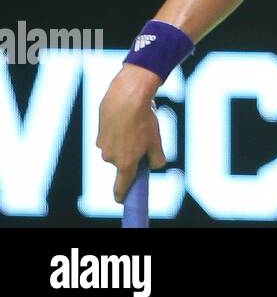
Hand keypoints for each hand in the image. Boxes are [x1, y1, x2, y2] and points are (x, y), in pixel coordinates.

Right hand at [97, 64, 166, 202]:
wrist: (127, 96)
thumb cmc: (144, 120)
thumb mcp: (156, 141)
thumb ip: (156, 159)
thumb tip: (155, 165)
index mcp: (125, 163)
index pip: (121, 186)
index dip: (122, 195)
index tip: (121, 200)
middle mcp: (110, 157)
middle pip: (123, 162)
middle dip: (132, 155)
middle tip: (144, 140)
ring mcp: (102, 145)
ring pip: (117, 148)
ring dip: (126, 141)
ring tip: (136, 125)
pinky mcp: (98, 132)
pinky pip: (112, 136)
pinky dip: (119, 131)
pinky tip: (127, 118)